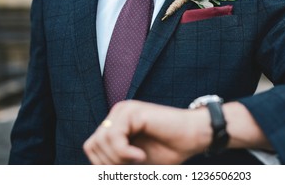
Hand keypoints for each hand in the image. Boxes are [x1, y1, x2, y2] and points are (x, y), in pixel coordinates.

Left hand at [83, 100, 211, 163]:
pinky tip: (140, 156)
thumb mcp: (134, 163)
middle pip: (93, 145)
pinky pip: (114, 137)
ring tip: (137, 162)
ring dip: (118, 160)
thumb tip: (96, 174)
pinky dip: (124, 153)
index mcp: (116, 124)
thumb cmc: (168, 150)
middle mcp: (117, 114)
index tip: (124, 171)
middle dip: (110, 165)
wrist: (193, 138)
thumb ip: (115, 164)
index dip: (103, 165)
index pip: (92, 147)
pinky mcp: (133, 111)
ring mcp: (124, 110)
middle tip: (132, 168)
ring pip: (101, 142)